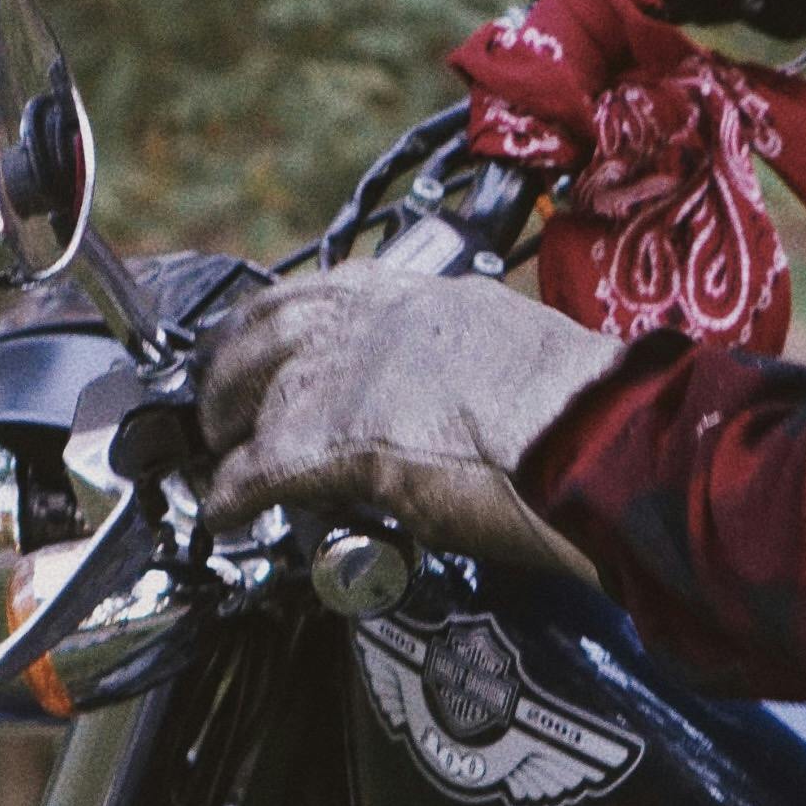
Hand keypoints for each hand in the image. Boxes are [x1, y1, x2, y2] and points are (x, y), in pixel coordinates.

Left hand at [197, 261, 622, 585]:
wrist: (589, 433)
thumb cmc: (581, 406)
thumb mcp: (517, 347)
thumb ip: (469, 357)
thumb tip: (463, 389)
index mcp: (422, 293)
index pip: (329, 289)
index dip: (288, 321)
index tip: (270, 339)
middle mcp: (370, 318)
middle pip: (268, 327)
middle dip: (235, 364)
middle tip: (223, 403)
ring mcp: (340, 372)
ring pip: (247, 390)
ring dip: (225, 426)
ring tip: (217, 457)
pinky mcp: (323, 440)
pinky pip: (253, 470)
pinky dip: (231, 495)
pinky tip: (224, 515)